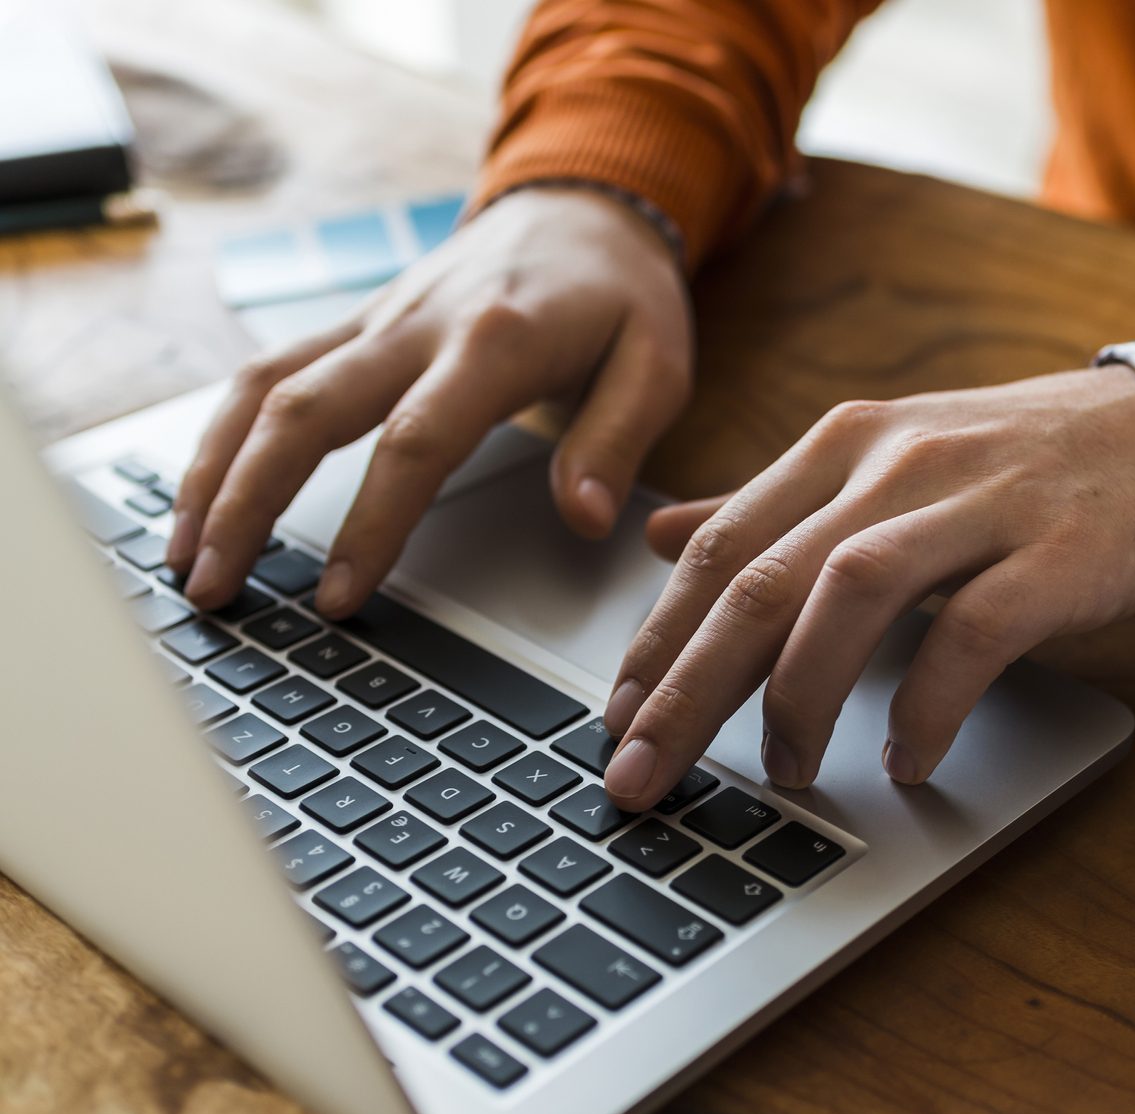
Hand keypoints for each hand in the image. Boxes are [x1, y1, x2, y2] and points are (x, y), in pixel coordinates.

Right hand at [169, 187, 692, 615]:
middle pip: (305, 409)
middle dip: (246, 502)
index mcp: (495, 341)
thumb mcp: (657, 363)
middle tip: (213, 587)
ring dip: (213, 469)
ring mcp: (376, 319)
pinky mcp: (356, 324)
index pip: (415, 441)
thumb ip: (616, 440)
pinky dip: (226, 432)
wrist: (581, 205)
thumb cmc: (622, 295)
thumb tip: (586, 520)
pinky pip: (271, 371)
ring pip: (265, 385)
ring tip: (185, 553)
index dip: (371, 523)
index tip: (338, 596)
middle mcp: (417, 324)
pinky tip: (203, 489)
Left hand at [600, 366, 1134, 807]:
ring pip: (848, 597)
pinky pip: (971, 635)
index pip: (720, 548)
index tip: (618, 718)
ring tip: (785, 772)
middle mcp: (894, 465)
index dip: (659, 638)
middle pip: (762, 582)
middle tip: (644, 772)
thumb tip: (662, 537)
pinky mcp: (1053, 552)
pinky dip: (926, 704)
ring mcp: (976, 503)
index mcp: (841, 446)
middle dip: (689, 688)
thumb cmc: (1014, 466)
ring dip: (800, 697)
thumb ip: (770, 505)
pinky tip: (906, 758)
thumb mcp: (880, 464)